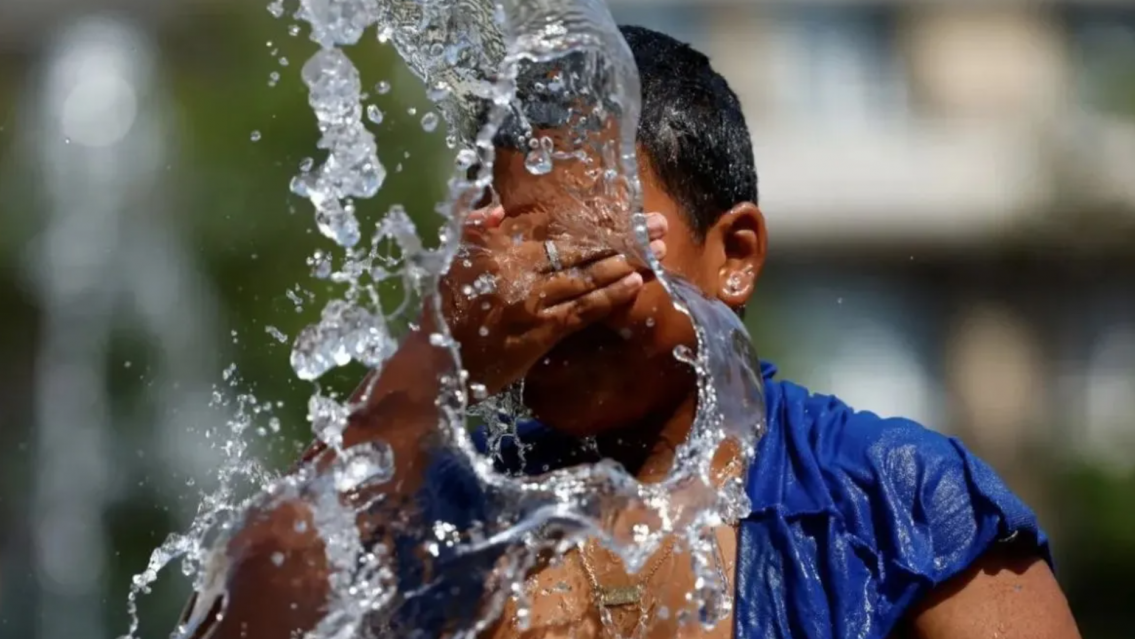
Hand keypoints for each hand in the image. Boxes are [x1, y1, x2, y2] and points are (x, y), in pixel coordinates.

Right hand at [441, 205, 666, 397]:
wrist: (433, 365)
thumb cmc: (440, 316)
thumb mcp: (448, 263)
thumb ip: (469, 229)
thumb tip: (494, 209)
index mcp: (498, 250)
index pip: (558, 233)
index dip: (597, 223)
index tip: (629, 213)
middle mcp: (517, 270)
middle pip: (582, 250)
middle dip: (625, 238)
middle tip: (660, 226)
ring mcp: (531, 301)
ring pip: (587, 278)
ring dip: (627, 263)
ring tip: (658, 252)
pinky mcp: (539, 332)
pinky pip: (581, 310)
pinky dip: (609, 297)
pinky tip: (633, 284)